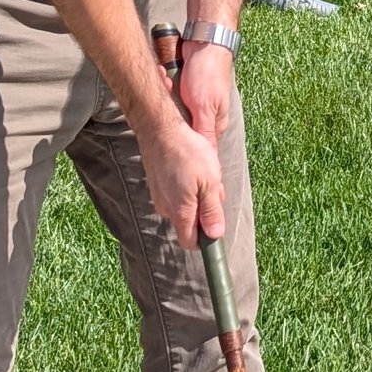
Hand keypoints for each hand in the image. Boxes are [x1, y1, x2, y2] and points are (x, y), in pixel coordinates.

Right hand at [134, 92, 226, 250]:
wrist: (159, 129)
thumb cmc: (187, 153)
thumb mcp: (210, 182)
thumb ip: (212, 211)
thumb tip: (215, 235)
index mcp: (180, 212)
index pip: (190, 242)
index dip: (204, 239)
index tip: (214, 223)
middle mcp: (166, 208)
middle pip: (188, 223)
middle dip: (203, 210)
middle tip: (213, 186)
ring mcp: (158, 196)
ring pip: (183, 205)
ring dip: (196, 195)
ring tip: (202, 172)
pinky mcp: (156, 184)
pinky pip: (174, 193)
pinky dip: (185, 185)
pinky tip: (190, 166)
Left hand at [172, 39, 236, 146]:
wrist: (205, 42)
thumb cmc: (208, 74)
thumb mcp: (204, 108)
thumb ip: (203, 132)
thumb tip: (205, 157)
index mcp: (214, 125)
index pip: (198, 148)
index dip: (183, 146)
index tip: (169, 140)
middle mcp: (204, 116)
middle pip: (180, 128)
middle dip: (169, 115)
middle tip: (168, 95)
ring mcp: (193, 103)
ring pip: (172, 111)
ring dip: (166, 94)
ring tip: (167, 81)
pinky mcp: (184, 91)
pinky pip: (169, 95)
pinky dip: (165, 84)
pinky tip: (165, 75)